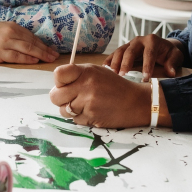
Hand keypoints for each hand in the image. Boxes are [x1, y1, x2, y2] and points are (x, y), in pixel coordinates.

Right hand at [0, 21, 58, 63]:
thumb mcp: (0, 29)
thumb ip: (14, 34)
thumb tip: (28, 43)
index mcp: (12, 26)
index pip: (31, 36)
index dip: (43, 43)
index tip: (51, 49)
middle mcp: (10, 33)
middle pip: (32, 42)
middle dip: (45, 49)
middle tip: (55, 55)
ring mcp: (5, 43)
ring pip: (28, 49)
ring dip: (41, 54)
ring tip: (49, 59)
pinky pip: (17, 56)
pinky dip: (27, 58)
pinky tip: (35, 61)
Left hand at [49, 64, 168, 128]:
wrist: (136, 102)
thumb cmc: (115, 86)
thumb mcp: (97, 72)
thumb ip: (77, 75)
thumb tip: (58, 84)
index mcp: (86, 72)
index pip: (58, 74)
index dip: (59, 81)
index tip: (64, 84)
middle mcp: (86, 86)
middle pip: (55, 96)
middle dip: (60, 99)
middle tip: (71, 98)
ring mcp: (88, 103)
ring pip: (64, 111)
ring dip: (70, 110)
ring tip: (84, 105)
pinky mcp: (92, 118)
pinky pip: (75, 120)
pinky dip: (81, 118)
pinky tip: (93, 112)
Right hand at [103, 36, 185, 79]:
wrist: (163, 47)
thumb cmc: (169, 53)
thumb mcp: (176, 56)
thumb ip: (173, 62)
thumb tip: (170, 72)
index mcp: (152, 41)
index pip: (149, 53)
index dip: (147, 65)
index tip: (145, 78)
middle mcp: (139, 40)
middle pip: (130, 51)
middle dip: (126, 63)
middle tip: (123, 75)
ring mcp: (129, 44)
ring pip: (120, 51)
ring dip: (115, 63)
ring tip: (112, 74)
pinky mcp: (124, 49)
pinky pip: (114, 54)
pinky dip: (109, 61)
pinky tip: (104, 70)